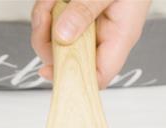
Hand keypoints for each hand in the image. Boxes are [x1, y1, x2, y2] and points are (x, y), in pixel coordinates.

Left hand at [32, 0, 149, 88]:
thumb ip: (86, 11)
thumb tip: (62, 36)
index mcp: (120, 37)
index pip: (98, 77)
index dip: (74, 81)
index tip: (50, 72)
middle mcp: (103, 37)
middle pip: (70, 59)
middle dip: (49, 40)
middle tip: (45, 15)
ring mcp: (89, 26)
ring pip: (57, 40)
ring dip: (45, 20)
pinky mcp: (78, 14)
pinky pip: (56, 21)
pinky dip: (48, 8)